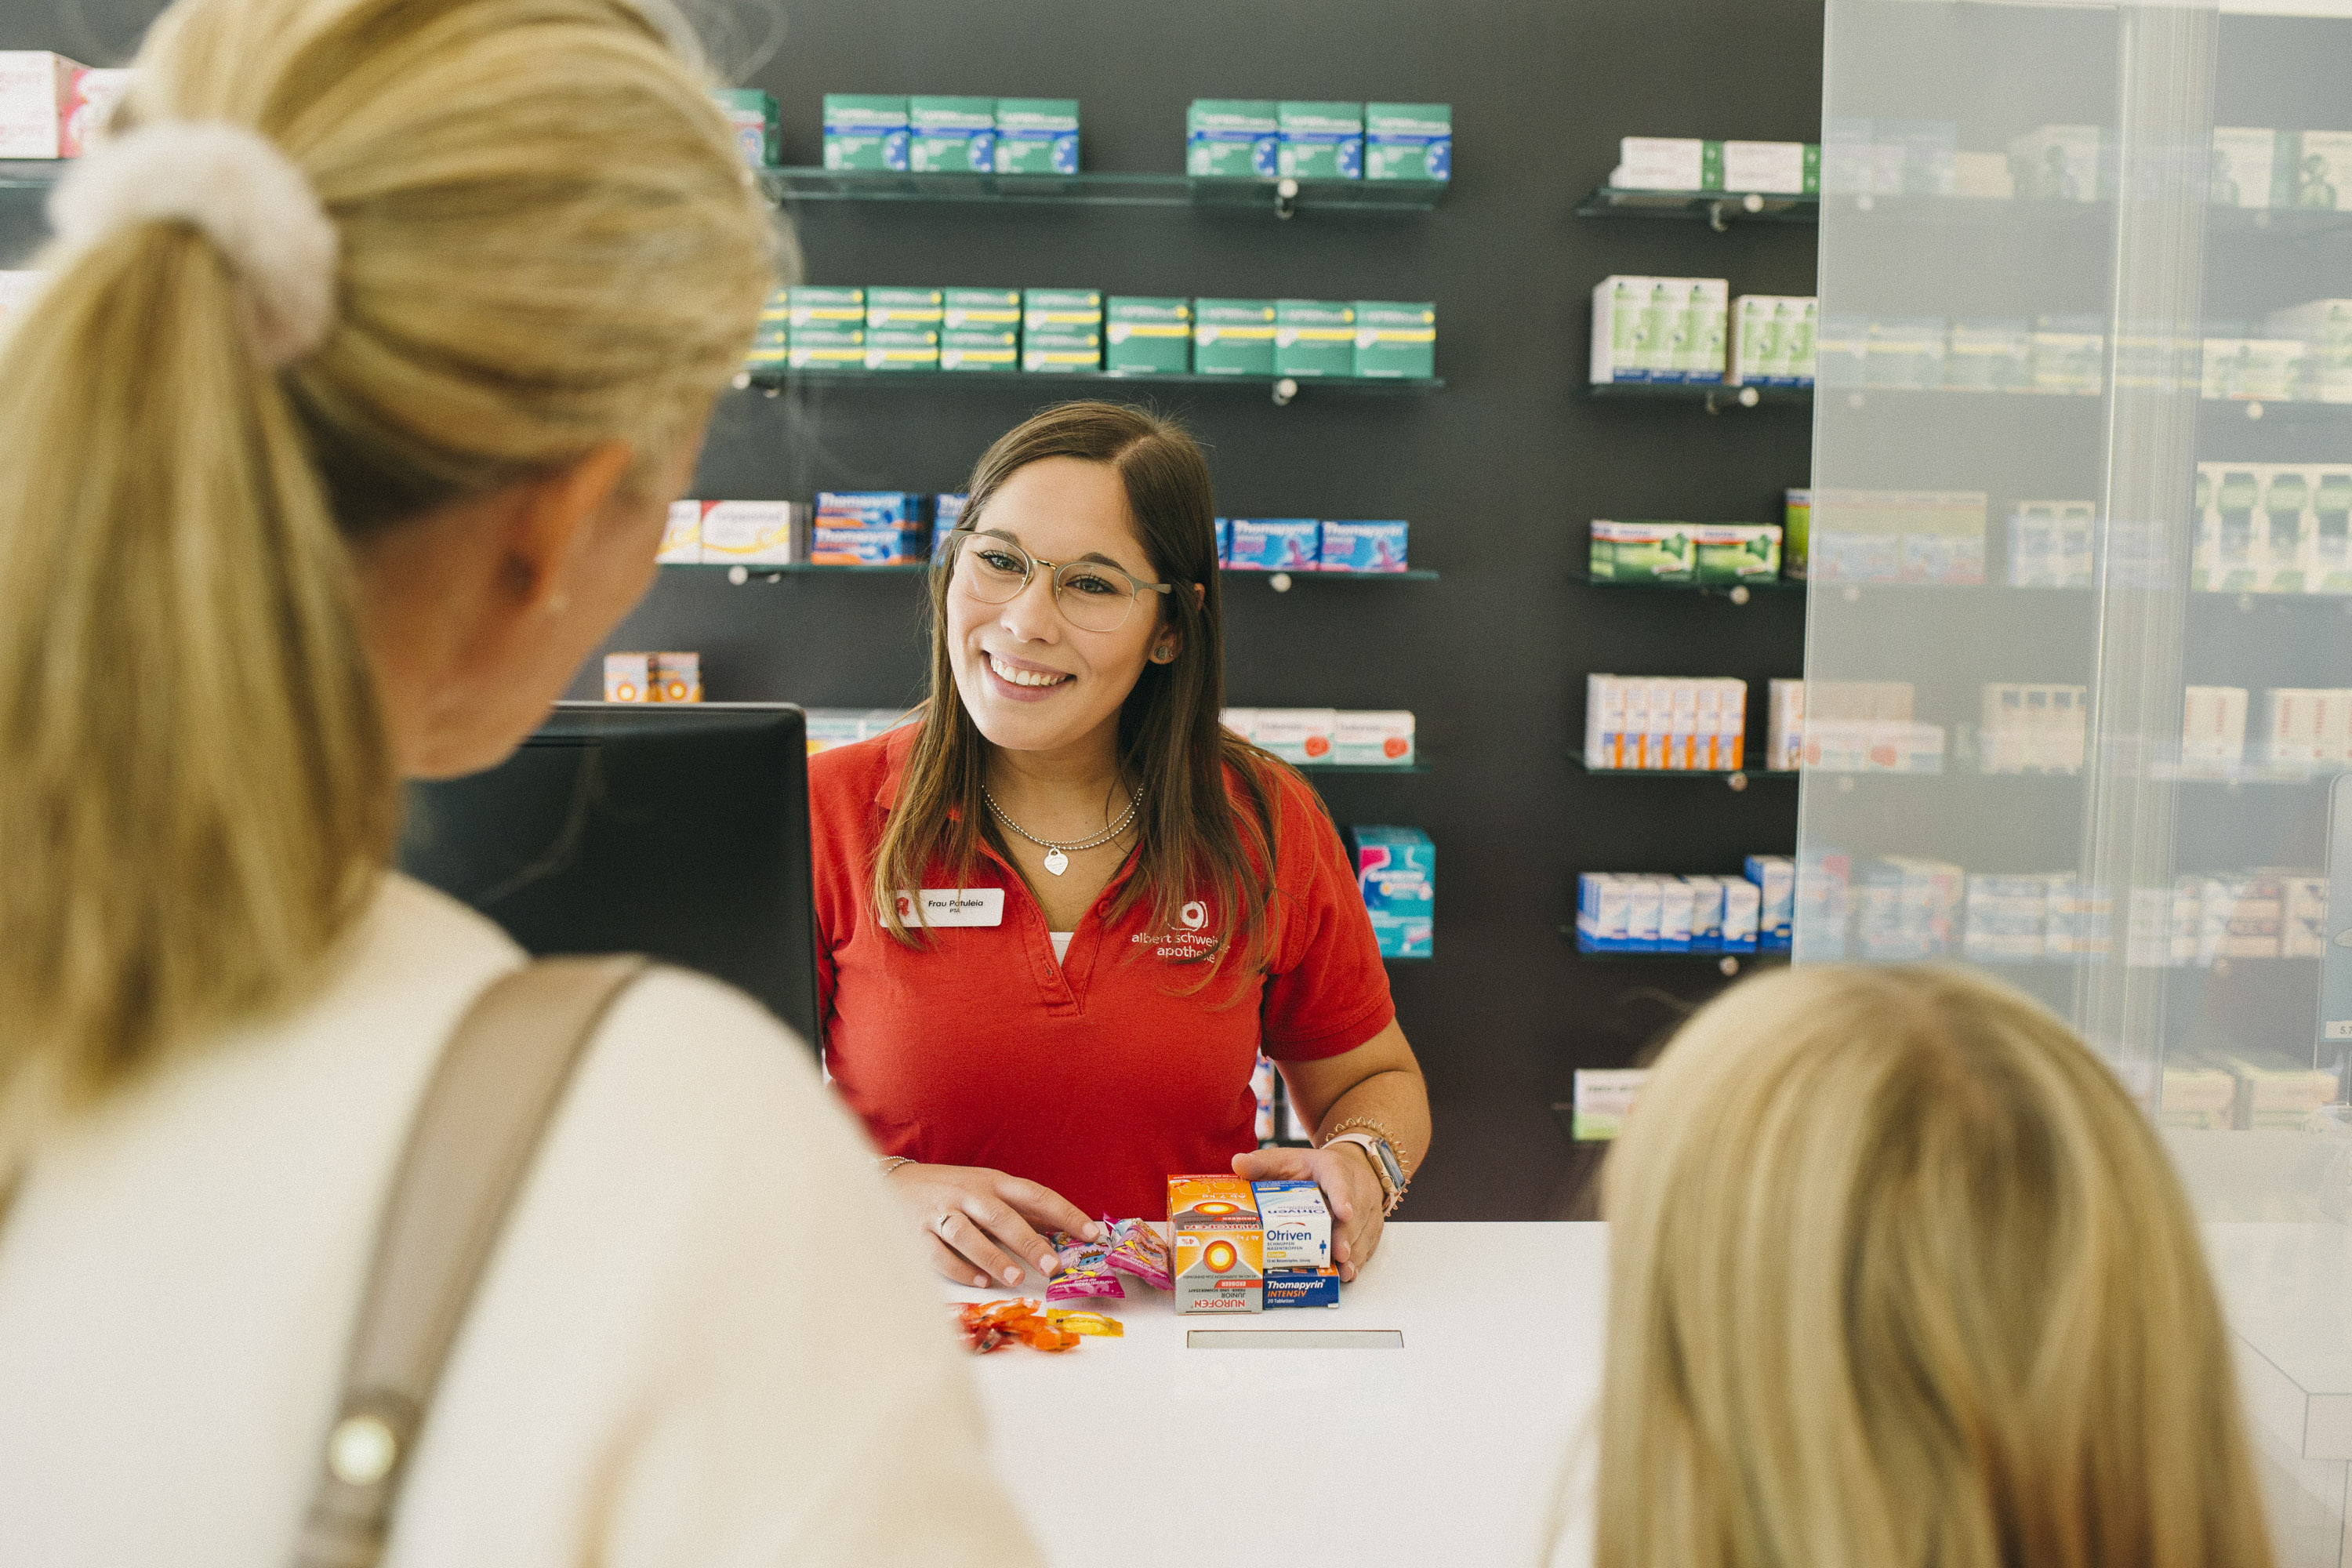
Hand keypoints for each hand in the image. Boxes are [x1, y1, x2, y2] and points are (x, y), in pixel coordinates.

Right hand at [885, 1162, 1100, 1290]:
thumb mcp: (987, 1190)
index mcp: (993, 1182)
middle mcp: (969, 1194)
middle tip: (1053, 1265)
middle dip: (1029, 1241)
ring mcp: (941, 1212)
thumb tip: (1062, 1229)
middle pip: (1003, 1217)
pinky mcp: (916, 1233)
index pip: (1036, 1195)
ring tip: (1016, 1279)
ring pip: (969, 1235)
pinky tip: (979, 1281)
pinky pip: (939, 1252)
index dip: (1065, 1213)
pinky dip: (959, 1268)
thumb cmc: (951, 1190)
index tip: (1092, 1233)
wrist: (892, 1183)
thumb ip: (1020, 1210)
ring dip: (993, 1257)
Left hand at [1232, 1143, 1385, 1282]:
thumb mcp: (1287, 1160)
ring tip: (1345, 1270)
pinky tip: (1351, 1272)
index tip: (1343, 1213)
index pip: (1339, 1180)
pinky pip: (1370, 1243)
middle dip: (1347, 1236)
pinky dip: (1360, 1258)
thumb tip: (1238, 1163)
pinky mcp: (1373, 1224)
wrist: (1350, 1166)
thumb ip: (1263, 1163)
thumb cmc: (1313, 1168)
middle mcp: (1357, 1187)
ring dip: (1355, 1252)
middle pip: (1355, 1213)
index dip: (1342, 1196)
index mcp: (1333, 1168)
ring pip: (1365, 1231)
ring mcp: (1368, 1207)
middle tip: (1338, 1254)